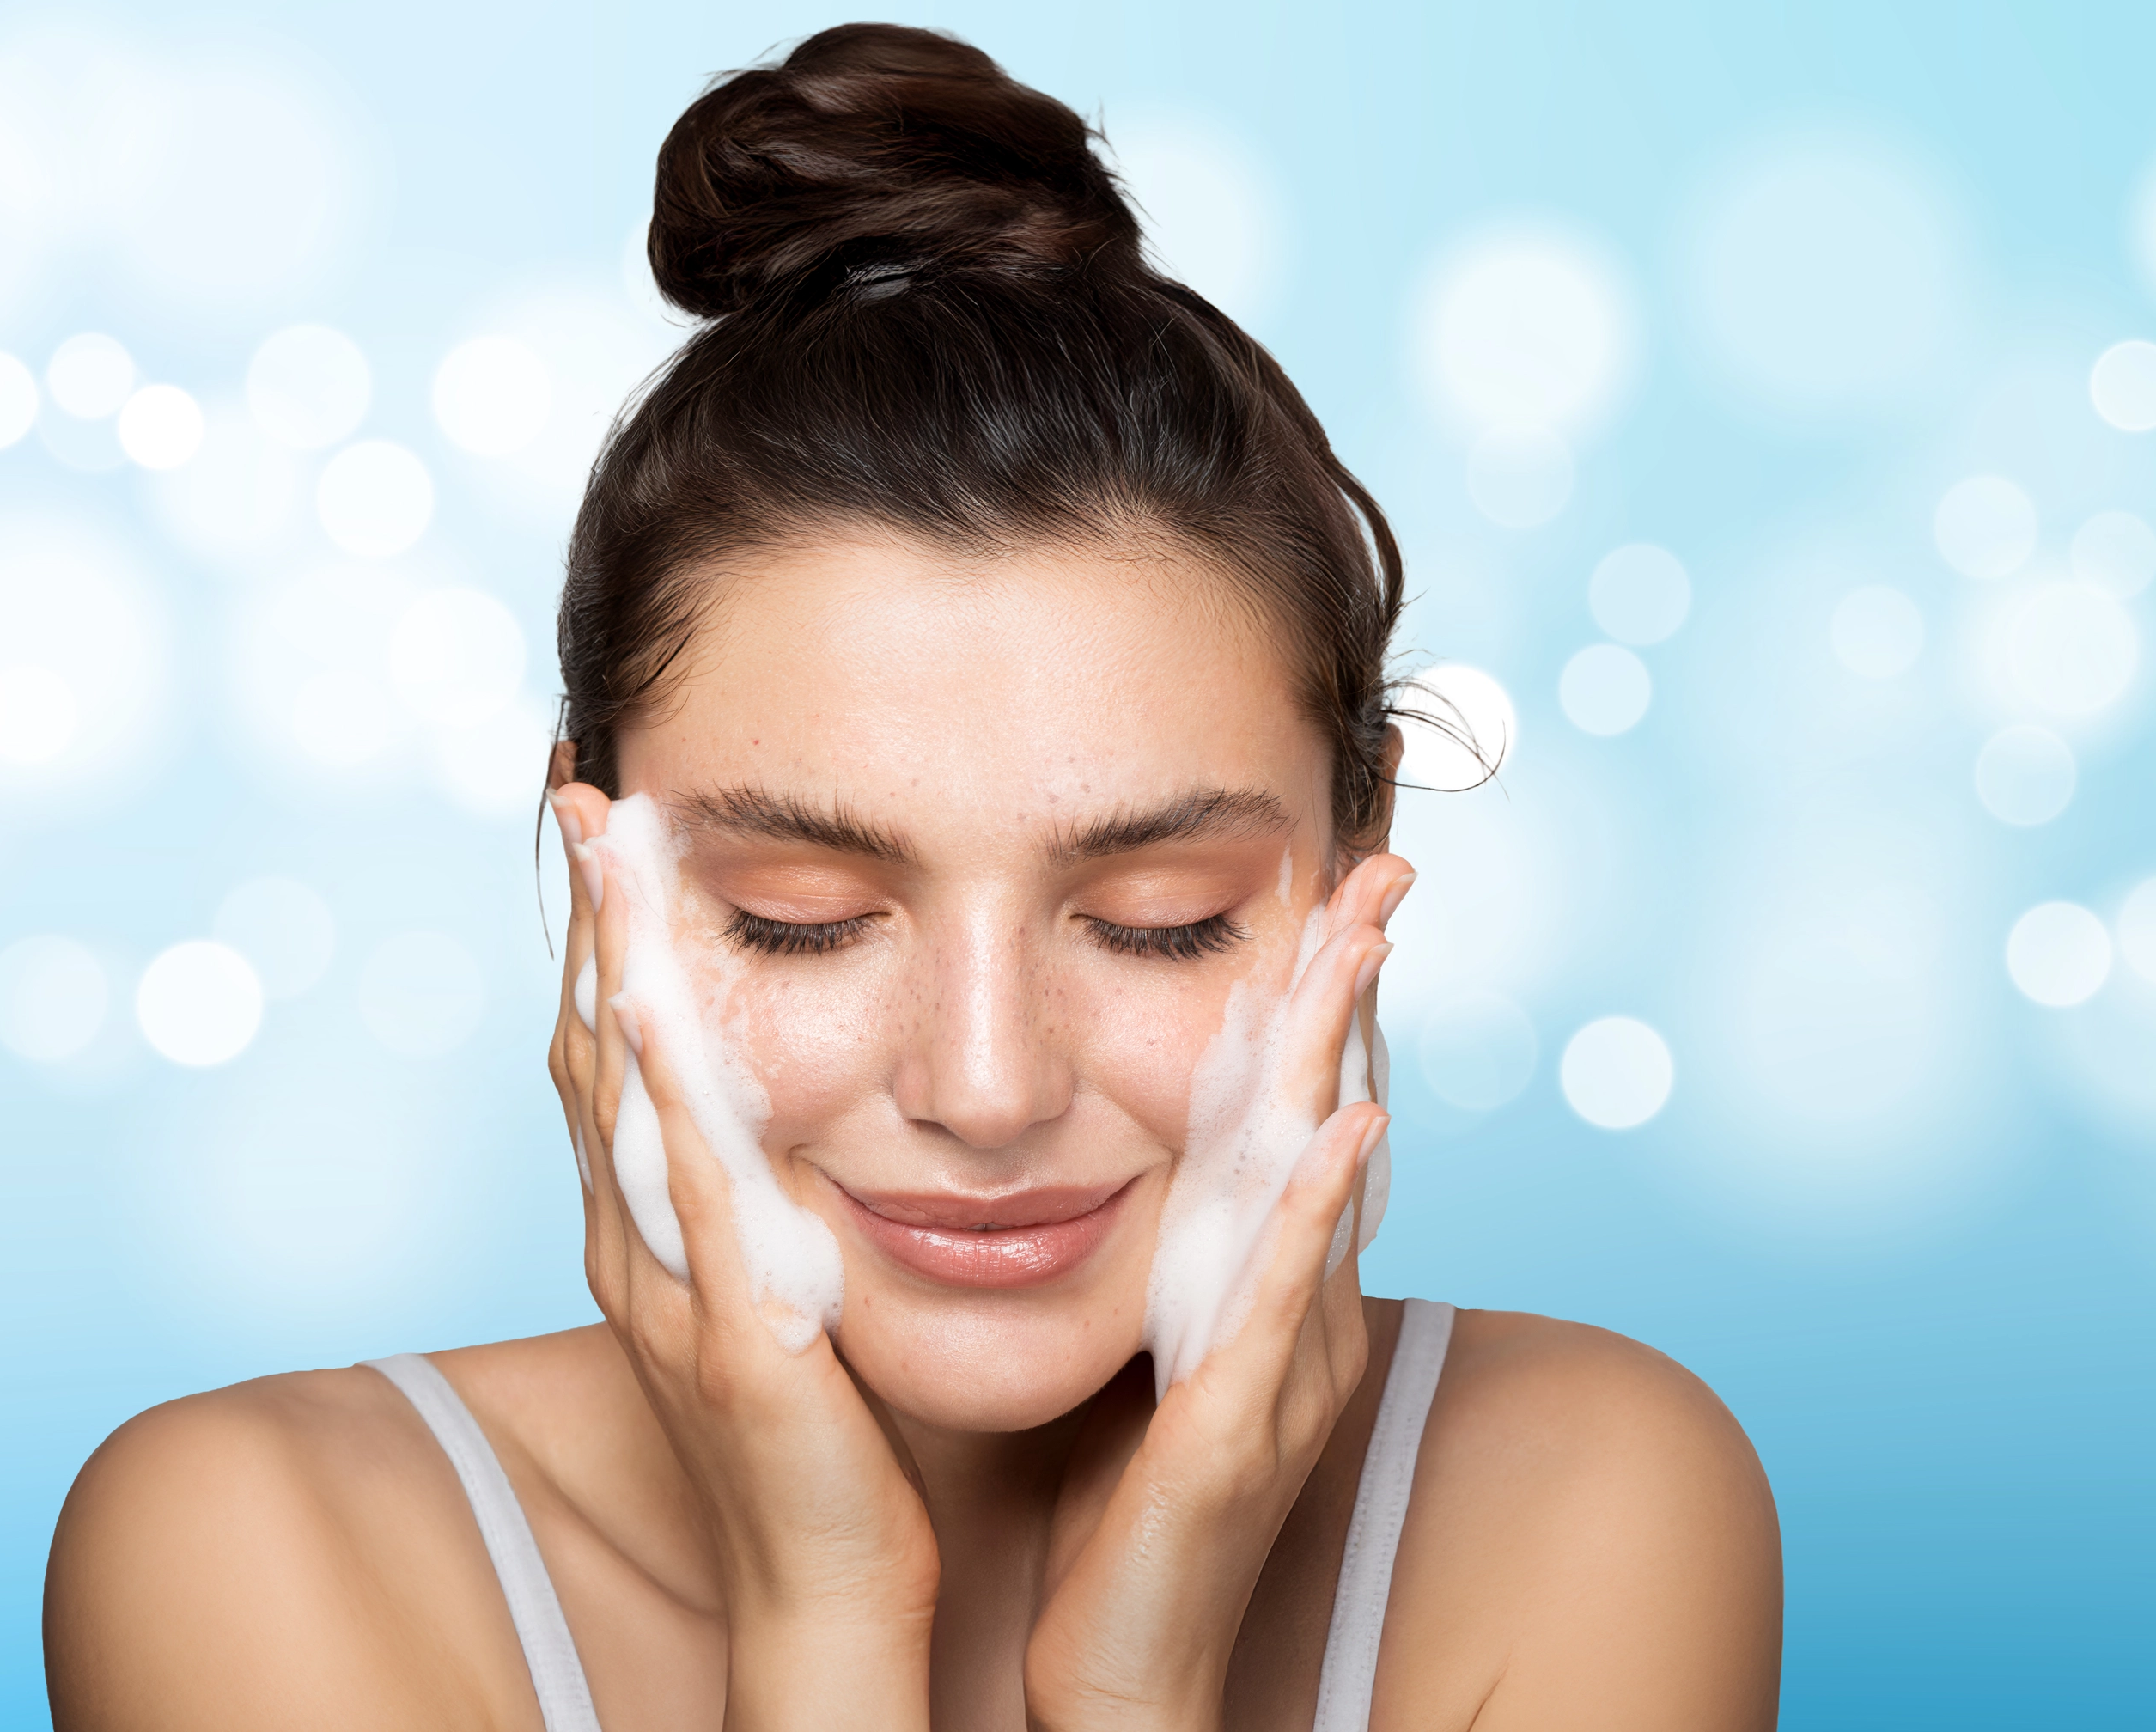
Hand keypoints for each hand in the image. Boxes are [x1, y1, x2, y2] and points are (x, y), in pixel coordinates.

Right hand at [546, 782, 939, 1730]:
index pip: (611, 1049)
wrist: (824, 1588)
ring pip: (618, 1089)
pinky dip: (671, 1080)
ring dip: (611, 957)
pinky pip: (690, 1184)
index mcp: (650, 1226)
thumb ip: (766, 1193)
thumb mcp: (779, 1282)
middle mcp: (634, 1239)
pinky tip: (665, 994)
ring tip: (606, 834)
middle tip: (581, 780)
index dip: (603, 931)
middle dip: (586, 912)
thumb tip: (785, 1096)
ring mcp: (667, 1282)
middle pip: (591, 1043)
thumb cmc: (819, 1437)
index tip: (607, 817)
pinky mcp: (728, 1330)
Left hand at [1023, 853, 1412, 1731]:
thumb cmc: (1130, 1519)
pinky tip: (1347, 1126)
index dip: (1319, 1005)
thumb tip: (1147, 1166)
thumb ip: (1168, 1264)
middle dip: (1355, 992)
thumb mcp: (1153, 1355)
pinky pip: (1284, 1298)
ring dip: (1345, 1055)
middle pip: (1336, 1122)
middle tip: (1383, 862)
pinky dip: (1315, 1207)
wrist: (1131, 1670)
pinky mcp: (1239, 1427)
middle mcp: (1301, 1315)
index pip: (1301, 1121)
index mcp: (1270, 1292)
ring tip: (1367, 942)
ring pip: (1322, 1183)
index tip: (1326, 887)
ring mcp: (1285, 1368)